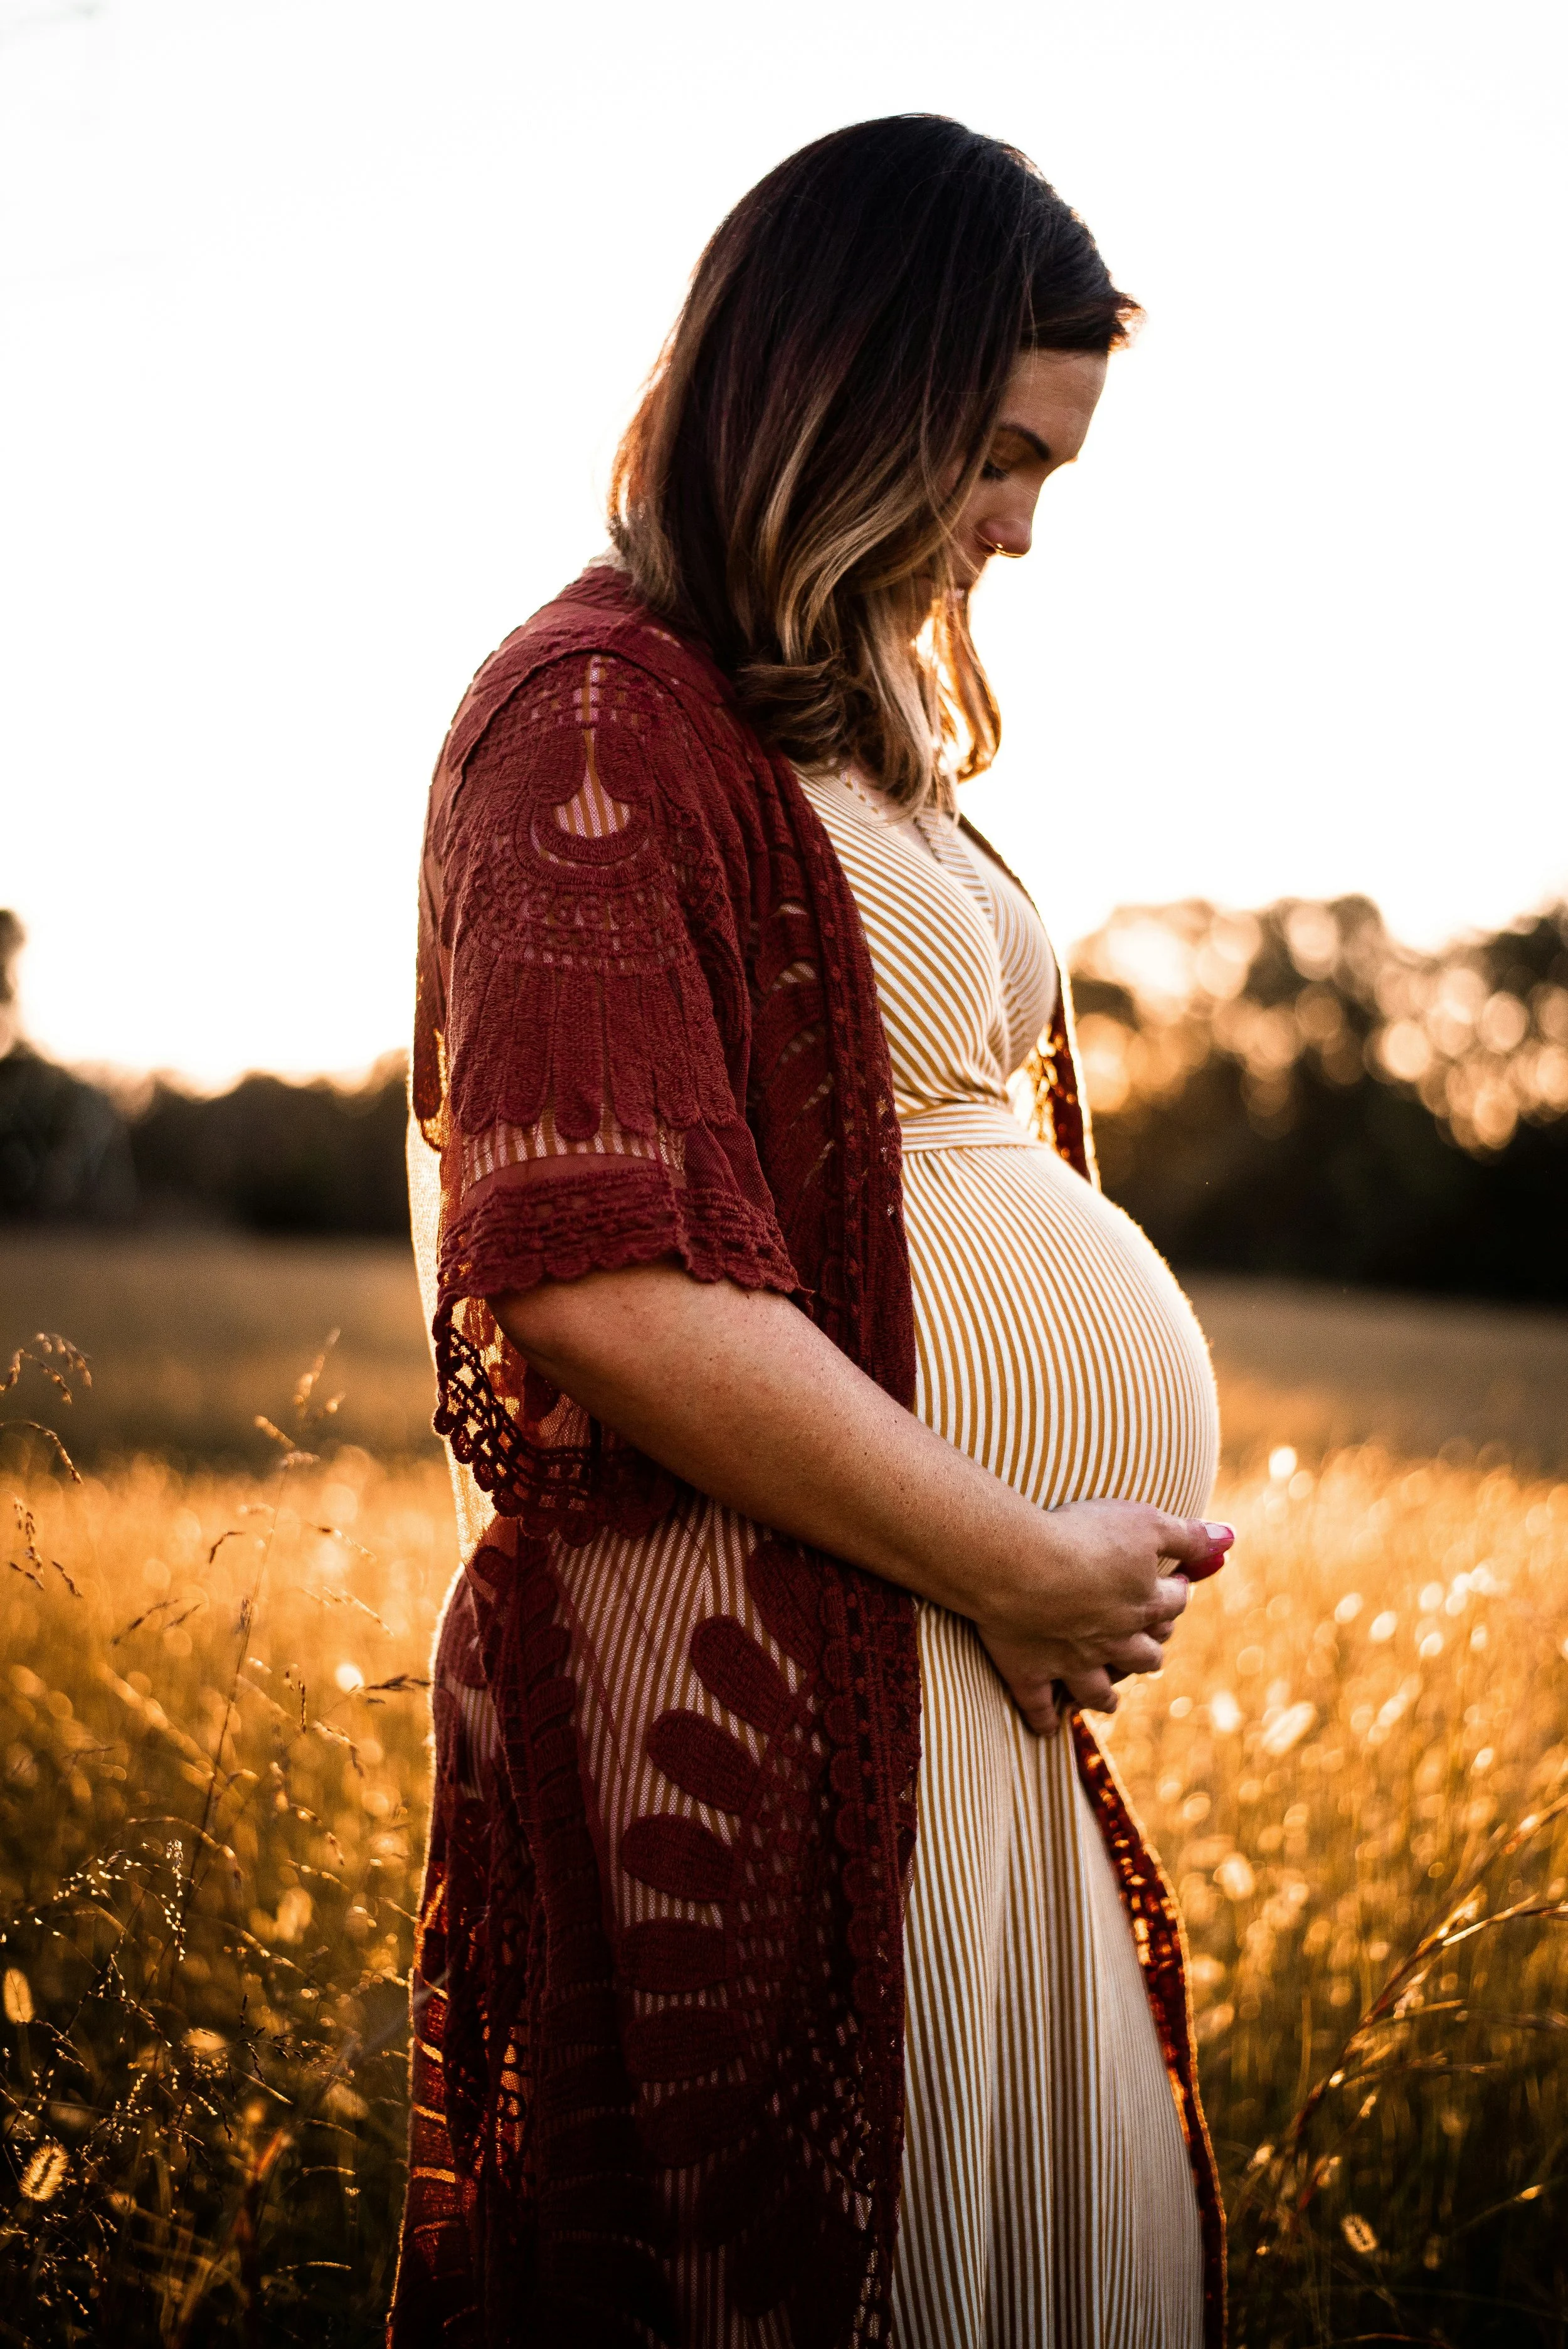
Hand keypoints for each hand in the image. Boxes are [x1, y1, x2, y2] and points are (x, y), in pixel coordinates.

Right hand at [975, 1504, 1232, 1736]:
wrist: (1020, 1565)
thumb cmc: (1085, 1536)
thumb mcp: (1146, 1523)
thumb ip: (1188, 1535)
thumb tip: (1230, 1538)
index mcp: (1143, 1604)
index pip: (1173, 1603)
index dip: (1178, 1593)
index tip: (1177, 1583)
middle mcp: (1113, 1640)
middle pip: (1144, 1656)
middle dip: (1150, 1651)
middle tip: (1148, 1642)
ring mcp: (1071, 1661)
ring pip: (1099, 1689)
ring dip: (1107, 1694)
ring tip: (1110, 1697)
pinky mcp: (1029, 1670)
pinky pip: (1038, 1705)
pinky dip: (1043, 1718)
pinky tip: (1046, 1727)